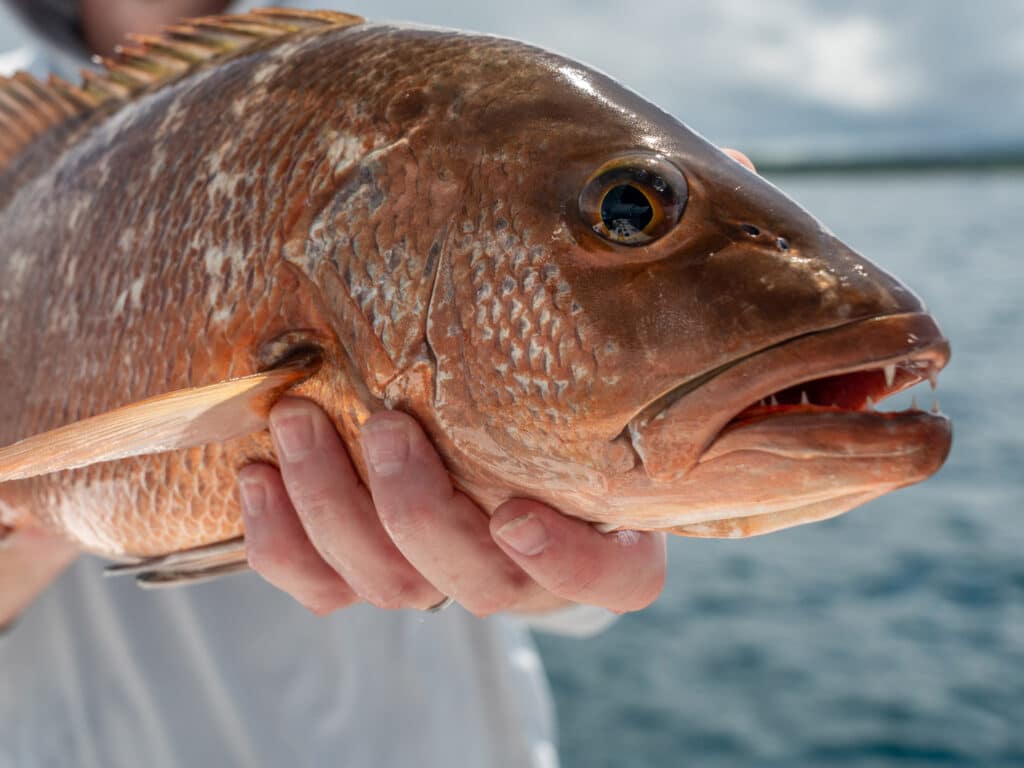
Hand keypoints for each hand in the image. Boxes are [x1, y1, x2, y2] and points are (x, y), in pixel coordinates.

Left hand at [238, 147, 754, 617]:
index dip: (568, 562)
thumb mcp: (605, 298)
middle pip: (481, 586)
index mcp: (601, 520)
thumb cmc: (546, 336)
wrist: (448, 371)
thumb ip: (663, 260)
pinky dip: (284, 545)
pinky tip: (261, 475)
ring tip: (297, 413)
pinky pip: (321, 589)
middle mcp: (521, 561)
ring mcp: (438, 569)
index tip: (517, 507)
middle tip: (383, 417)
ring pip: (392, 588)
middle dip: (419, 510)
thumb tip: (736, 173)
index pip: (612, 584)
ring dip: (337, 509)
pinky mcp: (361, 566)